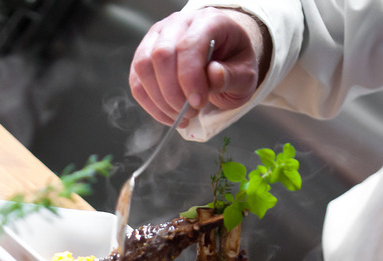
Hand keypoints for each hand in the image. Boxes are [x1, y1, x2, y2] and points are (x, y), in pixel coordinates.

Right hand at [129, 8, 271, 125]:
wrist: (222, 59)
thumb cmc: (233, 64)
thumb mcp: (245, 74)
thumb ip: (232, 76)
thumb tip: (213, 75)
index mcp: (208, 21)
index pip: (188, 46)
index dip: (189, 78)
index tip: (198, 103)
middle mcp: (178, 24)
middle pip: (161, 55)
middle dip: (173, 93)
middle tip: (191, 113)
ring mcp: (157, 38)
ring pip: (143, 67)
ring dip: (160, 100)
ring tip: (180, 116)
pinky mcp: (144, 56)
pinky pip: (137, 82)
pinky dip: (150, 105)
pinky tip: (168, 116)